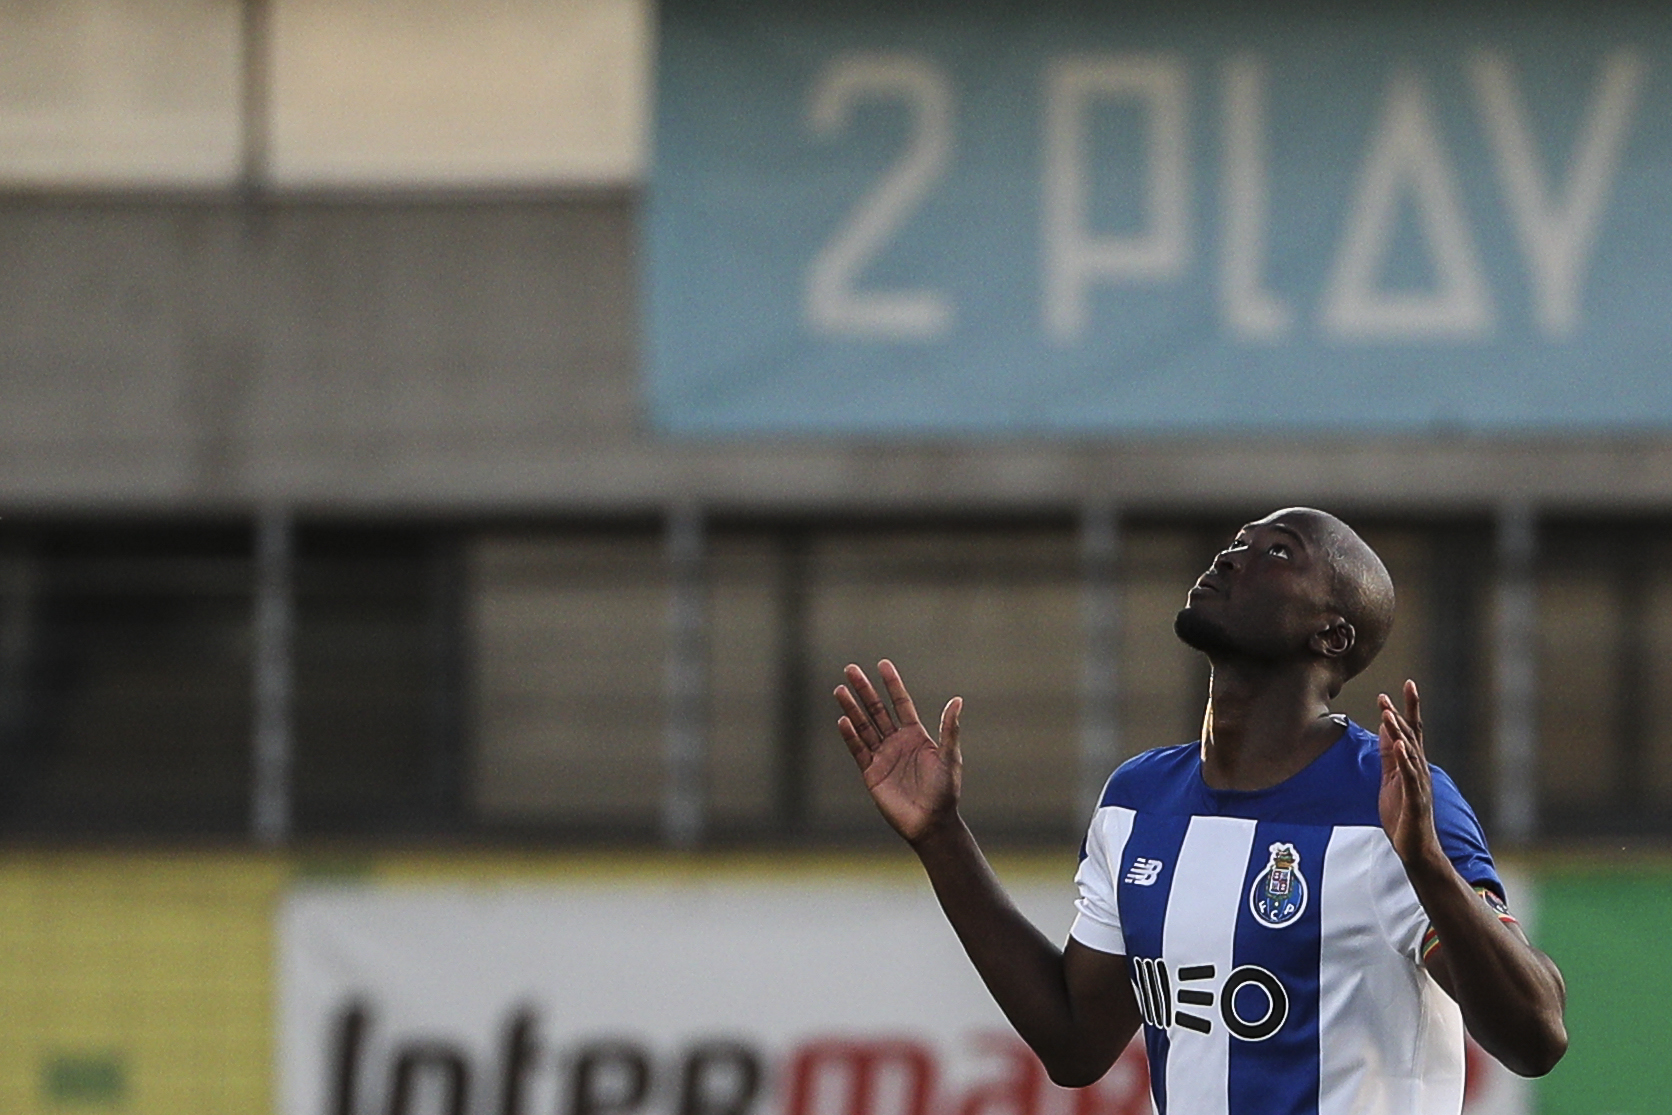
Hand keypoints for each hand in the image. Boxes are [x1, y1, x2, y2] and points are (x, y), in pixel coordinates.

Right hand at [835, 660, 962, 844]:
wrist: (931, 823)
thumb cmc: (945, 792)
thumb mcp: (950, 758)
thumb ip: (949, 730)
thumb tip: (957, 700)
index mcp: (916, 735)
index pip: (900, 703)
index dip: (892, 684)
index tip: (883, 664)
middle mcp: (897, 742)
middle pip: (876, 710)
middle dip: (864, 690)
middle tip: (850, 669)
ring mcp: (883, 756)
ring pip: (864, 726)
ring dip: (852, 708)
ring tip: (840, 690)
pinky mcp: (872, 773)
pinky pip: (858, 750)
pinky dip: (850, 736)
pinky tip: (843, 720)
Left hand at [1378, 680, 1444, 869]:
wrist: (1416, 848)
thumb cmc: (1403, 814)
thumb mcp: (1390, 778)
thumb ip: (1389, 754)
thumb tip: (1385, 727)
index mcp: (1412, 764)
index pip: (1412, 730)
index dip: (1408, 707)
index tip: (1407, 683)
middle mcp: (1420, 769)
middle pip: (1414, 735)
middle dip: (1405, 711)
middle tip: (1401, 687)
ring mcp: (1419, 784)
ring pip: (1411, 752)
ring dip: (1401, 731)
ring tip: (1390, 712)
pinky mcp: (1415, 799)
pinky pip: (1410, 776)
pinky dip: (1405, 759)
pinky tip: (1400, 745)